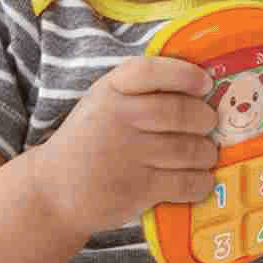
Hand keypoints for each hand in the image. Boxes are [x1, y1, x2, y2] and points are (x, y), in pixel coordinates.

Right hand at [37, 55, 219, 234]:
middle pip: (181, 112)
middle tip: (208, 124)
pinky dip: (201, 182)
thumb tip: (199, 89)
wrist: (55, 191)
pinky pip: (186, 182)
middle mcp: (118, 118)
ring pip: (189, 149)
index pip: (150, 72)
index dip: (184, 75)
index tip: (204, 84)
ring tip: (204, 154)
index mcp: (109, 92)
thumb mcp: (102, 104)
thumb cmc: (89, 142)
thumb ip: (138, 93)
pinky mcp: (137, 189)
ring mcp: (128, 155)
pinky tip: (199, 180)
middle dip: (205, 119)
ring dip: (206, 153)